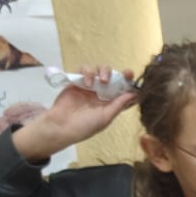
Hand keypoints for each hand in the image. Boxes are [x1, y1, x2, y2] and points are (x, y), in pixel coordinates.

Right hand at [12, 66, 136, 161]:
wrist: (61, 125)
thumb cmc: (84, 126)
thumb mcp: (105, 117)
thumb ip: (119, 105)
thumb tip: (134, 94)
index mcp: (110, 102)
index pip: (123, 90)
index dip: (130, 83)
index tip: (134, 79)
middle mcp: (101, 93)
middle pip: (114, 77)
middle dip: (121, 74)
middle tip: (125, 74)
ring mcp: (89, 86)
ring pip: (100, 70)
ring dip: (104, 71)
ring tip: (103, 81)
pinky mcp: (77, 81)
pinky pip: (84, 70)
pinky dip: (88, 73)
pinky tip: (88, 84)